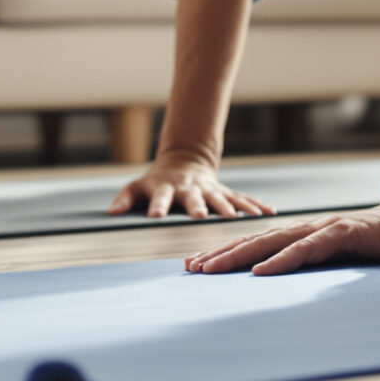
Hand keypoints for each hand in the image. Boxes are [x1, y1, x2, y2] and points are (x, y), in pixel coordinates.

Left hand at [107, 152, 275, 219]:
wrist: (184, 162)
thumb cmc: (156, 181)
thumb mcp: (137, 186)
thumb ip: (125, 198)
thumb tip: (111, 213)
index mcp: (166, 188)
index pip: (159, 197)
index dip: (156, 206)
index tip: (154, 216)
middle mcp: (189, 188)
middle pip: (193, 198)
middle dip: (197, 207)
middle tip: (200, 217)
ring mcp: (209, 189)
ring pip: (220, 198)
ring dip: (229, 208)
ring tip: (237, 219)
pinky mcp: (224, 191)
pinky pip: (241, 199)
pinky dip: (254, 206)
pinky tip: (268, 213)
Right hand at [183, 204, 379, 275]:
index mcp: (346, 229)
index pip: (311, 246)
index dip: (286, 259)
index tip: (259, 274)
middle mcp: (321, 226)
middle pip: (273, 239)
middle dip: (238, 254)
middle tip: (205, 270)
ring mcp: (309, 230)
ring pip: (261, 239)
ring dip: (228, 251)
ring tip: (194, 266)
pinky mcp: (303, 237)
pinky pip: (264, 243)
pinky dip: (236, 250)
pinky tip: (212, 263)